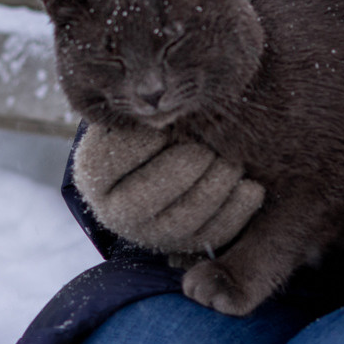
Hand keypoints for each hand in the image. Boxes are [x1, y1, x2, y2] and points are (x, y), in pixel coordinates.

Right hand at [73, 122, 265, 254]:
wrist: (170, 159)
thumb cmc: (155, 124)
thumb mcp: (141, 112)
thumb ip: (145, 106)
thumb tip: (169, 99)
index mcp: (94, 173)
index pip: (111, 159)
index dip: (144, 139)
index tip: (166, 123)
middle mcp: (116, 212)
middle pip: (146, 198)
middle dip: (184, 168)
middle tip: (205, 148)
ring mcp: (152, 234)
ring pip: (184, 219)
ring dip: (214, 187)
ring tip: (231, 163)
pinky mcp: (187, 244)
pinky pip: (214, 235)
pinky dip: (237, 209)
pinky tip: (250, 186)